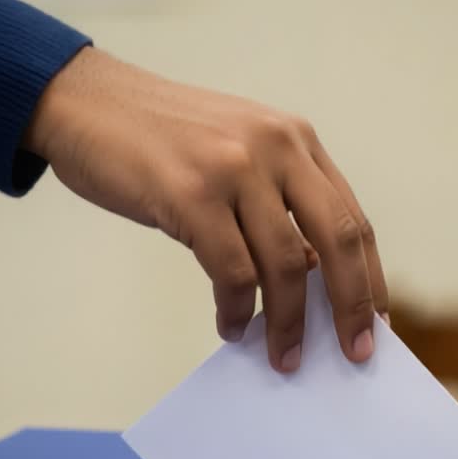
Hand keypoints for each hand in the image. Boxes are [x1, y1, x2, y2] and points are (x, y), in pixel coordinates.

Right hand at [24, 46, 387, 372]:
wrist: (83, 101)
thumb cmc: (158, 139)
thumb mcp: (235, 153)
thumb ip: (275, 203)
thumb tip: (308, 277)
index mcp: (294, 140)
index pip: (352, 218)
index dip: (368, 277)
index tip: (374, 323)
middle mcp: (276, 148)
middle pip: (340, 240)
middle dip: (351, 306)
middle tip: (354, 353)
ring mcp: (235, 168)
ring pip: (286, 264)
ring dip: (288, 322)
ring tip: (282, 356)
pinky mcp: (192, 193)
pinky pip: (231, 271)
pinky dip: (235, 308)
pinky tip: (230, 325)